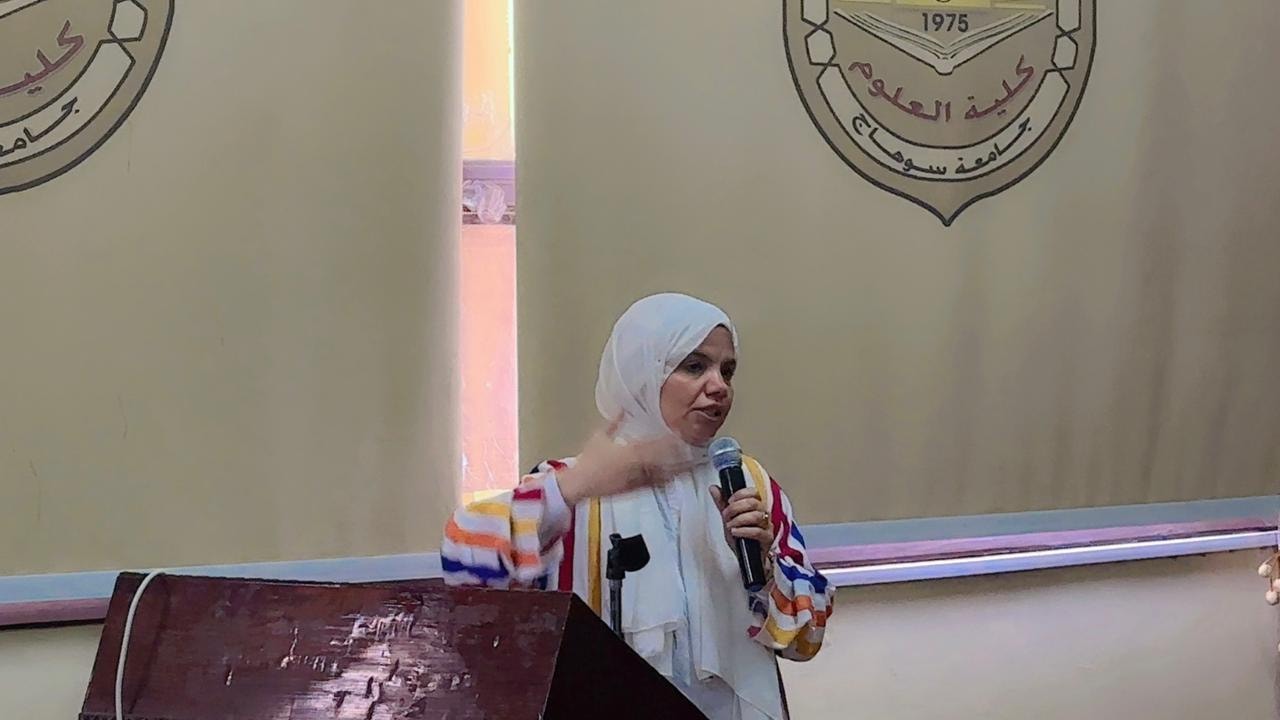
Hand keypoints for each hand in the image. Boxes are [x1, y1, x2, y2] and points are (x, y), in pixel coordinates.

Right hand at [556, 414, 696, 504]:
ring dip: (677, 468)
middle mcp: (638, 467)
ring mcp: (638, 480)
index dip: (670, 442)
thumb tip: (623, 408)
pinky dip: (666, 480)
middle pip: (665, 461)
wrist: (580, 484)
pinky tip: (676, 476)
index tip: (682, 436)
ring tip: (692, 463)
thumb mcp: (599, 437)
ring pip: (663, 474)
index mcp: (630, 452)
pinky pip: (655, 484)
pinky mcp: (635, 489)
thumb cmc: (588, 460)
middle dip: (680, 456)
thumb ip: (614, 422)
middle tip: (695, 450)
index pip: (655, 446)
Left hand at [709, 486, 773, 549]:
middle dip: (736, 508)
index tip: (729, 501)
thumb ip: (722, 503)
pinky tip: (735, 532)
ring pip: (756, 516)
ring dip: (739, 520)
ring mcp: (767, 526)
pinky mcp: (767, 538)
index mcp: (756, 506)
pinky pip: (758, 532)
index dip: (740, 494)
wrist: (746, 557)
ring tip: (730, 526)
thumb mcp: (729, 518)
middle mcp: (764, 514)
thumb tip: (714, 488)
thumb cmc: (741, 536)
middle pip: (754, 503)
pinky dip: (743, 531)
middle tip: (726, 515)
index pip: (754, 492)